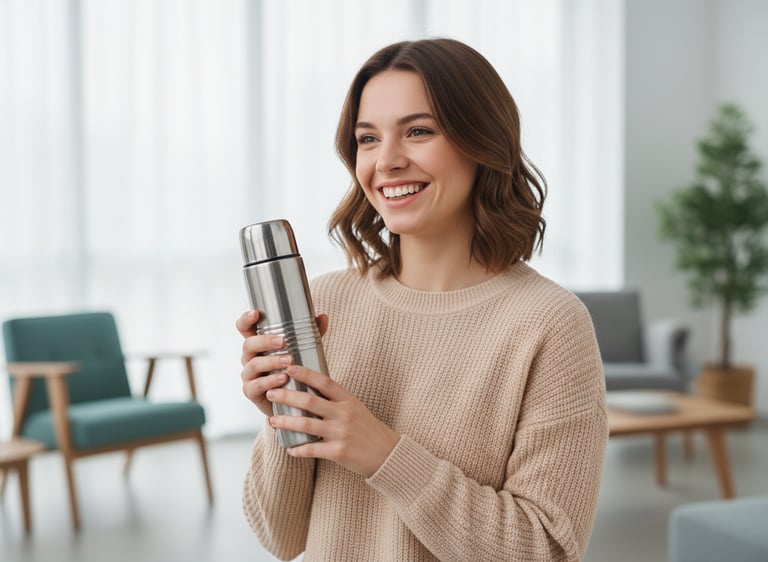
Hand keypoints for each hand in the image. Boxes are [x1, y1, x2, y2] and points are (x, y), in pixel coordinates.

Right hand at [237, 310, 328, 416]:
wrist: (288, 401)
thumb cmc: (291, 370)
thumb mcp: (301, 350)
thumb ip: (310, 333)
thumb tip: (322, 317)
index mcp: (258, 345)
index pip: (245, 329)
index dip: (246, 320)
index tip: (256, 313)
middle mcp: (249, 358)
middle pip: (248, 344)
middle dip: (265, 341)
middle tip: (283, 341)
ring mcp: (249, 375)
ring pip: (254, 365)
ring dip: (272, 362)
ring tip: (289, 361)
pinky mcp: (251, 391)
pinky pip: (257, 385)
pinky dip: (270, 381)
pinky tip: (283, 379)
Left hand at [266, 364, 399, 477]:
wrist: (387, 454)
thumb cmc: (368, 429)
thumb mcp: (356, 407)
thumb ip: (336, 399)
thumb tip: (311, 387)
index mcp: (348, 400)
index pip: (324, 382)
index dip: (305, 374)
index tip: (289, 367)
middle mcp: (344, 414)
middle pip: (309, 402)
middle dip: (286, 397)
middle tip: (271, 393)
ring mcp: (341, 433)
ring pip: (306, 425)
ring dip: (285, 423)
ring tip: (272, 421)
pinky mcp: (338, 452)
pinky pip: (311, 449)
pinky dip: (298, 449)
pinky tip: (289, 449)